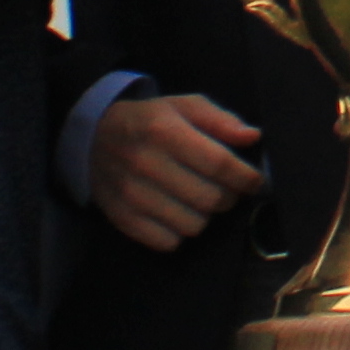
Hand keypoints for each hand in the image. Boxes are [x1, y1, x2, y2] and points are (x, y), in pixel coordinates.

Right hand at [89, 91, 264, 248]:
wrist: (94, 139)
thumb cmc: (150, 121)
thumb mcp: (184, 107)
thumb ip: (221, 120)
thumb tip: (252, 137)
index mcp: (164, 131)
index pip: (219, 164)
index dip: (246, 177)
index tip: (254, 180)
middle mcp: (146, 164)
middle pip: (210, 199)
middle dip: (228, 196)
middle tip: (224, 188)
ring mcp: (132, 195)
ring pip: (194, 225)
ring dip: (204, 215)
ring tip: (196, 197)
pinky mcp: (123, 219)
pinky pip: (169, 242)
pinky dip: (179, 231)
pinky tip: (175, 211)